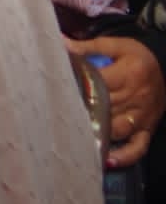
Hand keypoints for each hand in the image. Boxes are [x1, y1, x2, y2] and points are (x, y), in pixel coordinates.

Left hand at [68, 34, 164, 167]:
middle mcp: (135, 98)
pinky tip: (106, 160)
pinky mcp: (146, 130)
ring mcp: (141, 118)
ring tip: (75, 138)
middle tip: (57, 115)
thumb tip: (60, 43)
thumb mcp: (117, 45)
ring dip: (97, 133)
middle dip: (82, 110)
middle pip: (104, 107)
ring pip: (116, 129)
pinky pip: (137, 147)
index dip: (77, 85)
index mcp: (128, 74)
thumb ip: (89, 47)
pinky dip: (123, 156)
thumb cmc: (138, 57)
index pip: (98, 82)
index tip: (57, 87)